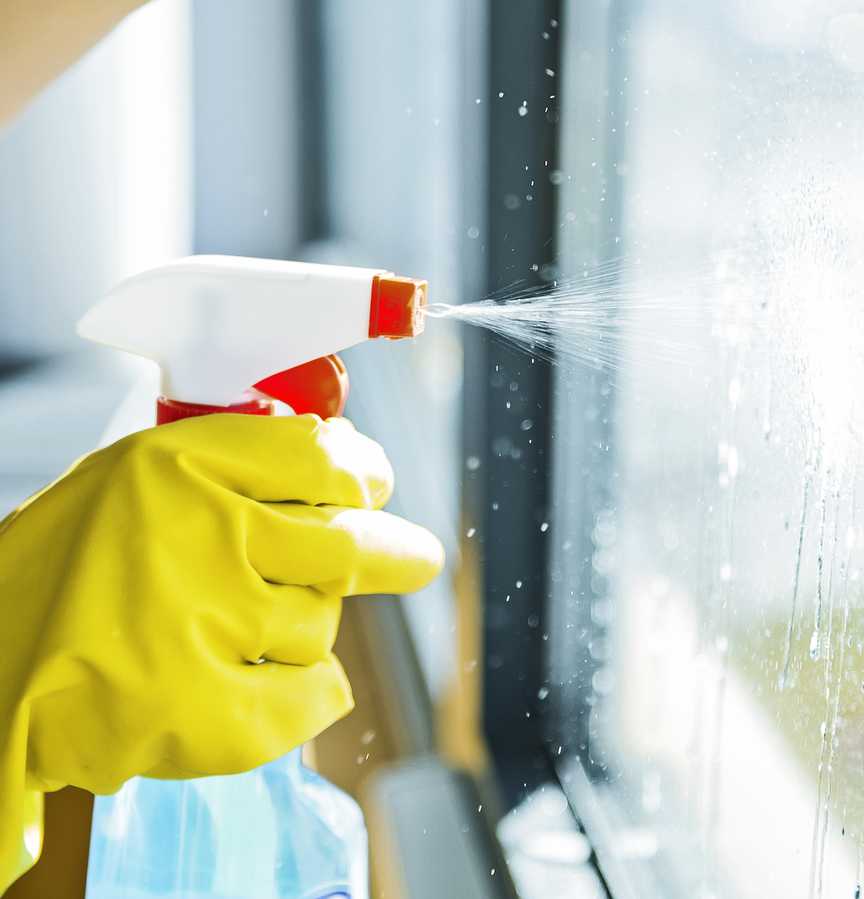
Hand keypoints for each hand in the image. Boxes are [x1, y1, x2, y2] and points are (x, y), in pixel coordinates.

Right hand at [0, 414, 442, 887]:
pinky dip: (313, 696)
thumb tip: (342, 468)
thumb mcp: (134, 481)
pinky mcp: (202, 707)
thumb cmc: (64, 569)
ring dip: (306, 628)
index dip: (364, 474)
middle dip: (399, 552)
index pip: (320, 458)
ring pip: (320, 622)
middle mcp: (203, 533)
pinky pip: (313, 697)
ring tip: (246, 632)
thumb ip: (230, 470)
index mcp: (181, 464)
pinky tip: (282, 688)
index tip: (374, 487)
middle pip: (349, 543)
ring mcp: (207, 622)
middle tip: (419, 558)